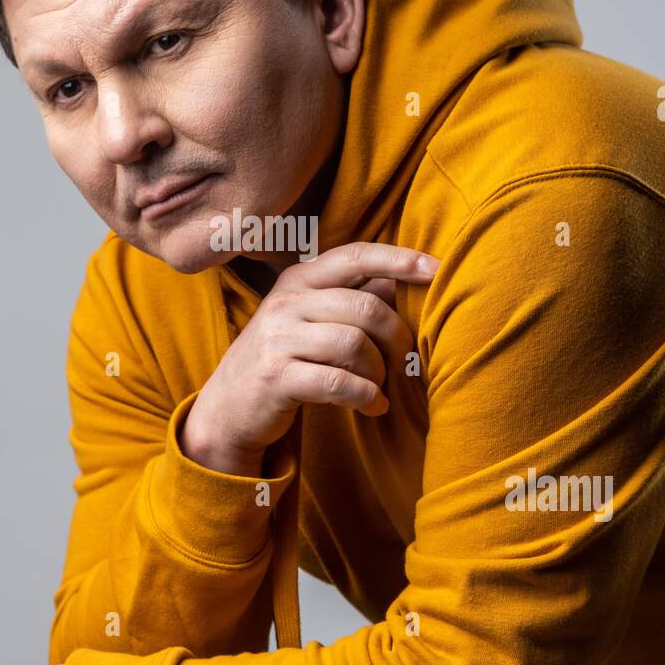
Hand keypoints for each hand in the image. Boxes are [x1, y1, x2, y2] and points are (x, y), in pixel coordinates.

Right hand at [181, 241, 438, 470]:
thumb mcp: (310, 321)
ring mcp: (277, 339)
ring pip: (354, 344)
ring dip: (378, 371)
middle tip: (402, 361)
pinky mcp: (276, 378)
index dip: (399, 258)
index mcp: (298, 280)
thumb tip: (397, 278)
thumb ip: (349, 298)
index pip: (355, 256)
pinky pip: (338, 382)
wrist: (228, 408)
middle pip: (365, 306)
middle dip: (396, 337)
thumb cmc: (281, 359)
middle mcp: (286, 303)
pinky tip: (372, 406)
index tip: (436, 269)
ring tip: (378, 387)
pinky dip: (365, 396)